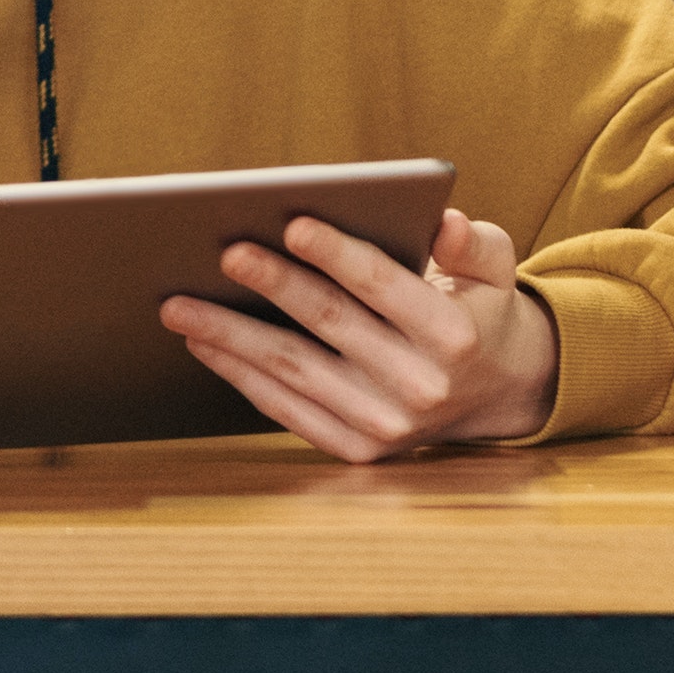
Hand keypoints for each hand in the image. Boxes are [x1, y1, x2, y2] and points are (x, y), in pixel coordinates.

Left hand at [168, 207, 558, 460]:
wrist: (495, 395)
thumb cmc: (477, 312)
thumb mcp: (493, 273)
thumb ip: (473, 244)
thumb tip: (446, 223)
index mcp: (453, 336)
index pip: (385, 286)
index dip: (338, 254)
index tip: (292, 222)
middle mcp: (421, 386)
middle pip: (330, 324)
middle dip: (273, 286)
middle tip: (223, 253)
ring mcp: (387, 425)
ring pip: (295, 371)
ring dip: (231, 337)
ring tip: (178, 307)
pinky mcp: (358, 450)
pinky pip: (288, 410)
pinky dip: (241, 377)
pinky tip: (203, 345)